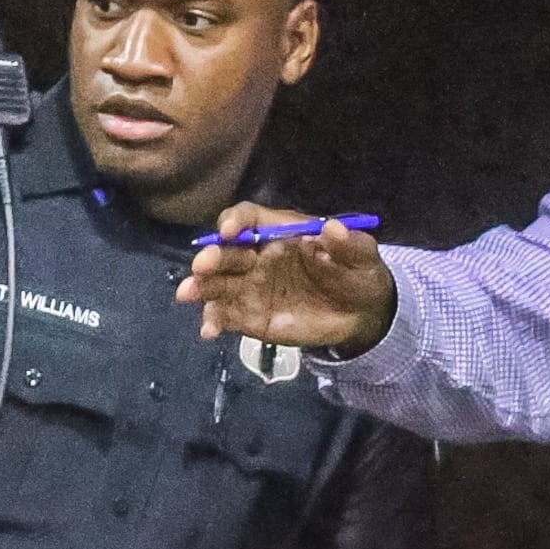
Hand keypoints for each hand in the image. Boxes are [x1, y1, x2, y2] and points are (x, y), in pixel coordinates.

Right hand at [175, 207, 396, 352]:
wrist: (361, 314)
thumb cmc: (357, 274)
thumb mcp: (362, 256)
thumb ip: (348, 244)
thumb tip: (332, 228)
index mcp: (279, 232)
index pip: (248, 218)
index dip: (236, 221)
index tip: (230, 231)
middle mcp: (257, 256)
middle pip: (227, 251)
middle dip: (212, 256)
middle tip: (203, 266)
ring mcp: (251, 287)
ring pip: (219, 283)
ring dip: (201, 287)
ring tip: (188, 293)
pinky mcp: (251, 316)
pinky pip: (226, 316)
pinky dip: (214, 321)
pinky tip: (209, 330)